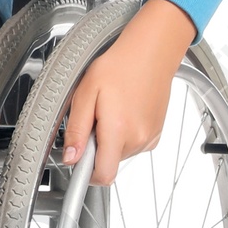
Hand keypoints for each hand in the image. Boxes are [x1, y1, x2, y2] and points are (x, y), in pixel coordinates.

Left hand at [61, 0, 196, 185]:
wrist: (150, 51)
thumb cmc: (118, 66)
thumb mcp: (85, 94)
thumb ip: (77, 130)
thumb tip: (71, 158)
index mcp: (118, 130)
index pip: (103, 175)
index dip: (86, 173)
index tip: (77, 160)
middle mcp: (138, 139)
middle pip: (109, 162)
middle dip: (96, 146)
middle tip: (94, 117)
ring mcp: (150, 137)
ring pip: (120, 153)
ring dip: (110, 139)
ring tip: (110, 109)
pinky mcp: (156, 133)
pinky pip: (133, 144)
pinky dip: (124, 134)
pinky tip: (123, 110)